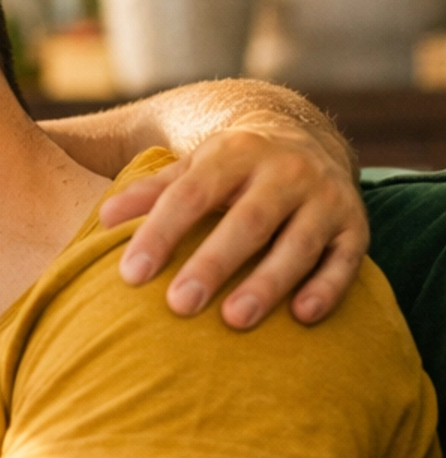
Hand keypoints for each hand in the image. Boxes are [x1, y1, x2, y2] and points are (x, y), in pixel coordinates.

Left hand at [106, 125, 366, 328]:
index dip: (161, 233)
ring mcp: (325, 197)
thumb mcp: (192, 168)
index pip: (192, 194)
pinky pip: (345, 260)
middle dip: (214, 262)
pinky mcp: (355, 226)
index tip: (130, 275)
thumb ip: (150, 192)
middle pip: (249, 219)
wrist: (306, 137)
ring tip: (234, 320)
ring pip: (298, 242)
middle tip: (179, 305)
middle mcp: (286, 170)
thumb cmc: (229, 169)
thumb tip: (103, 220)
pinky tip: (303, 317)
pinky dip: (327, 287)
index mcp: (236, 151)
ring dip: (268, 282)